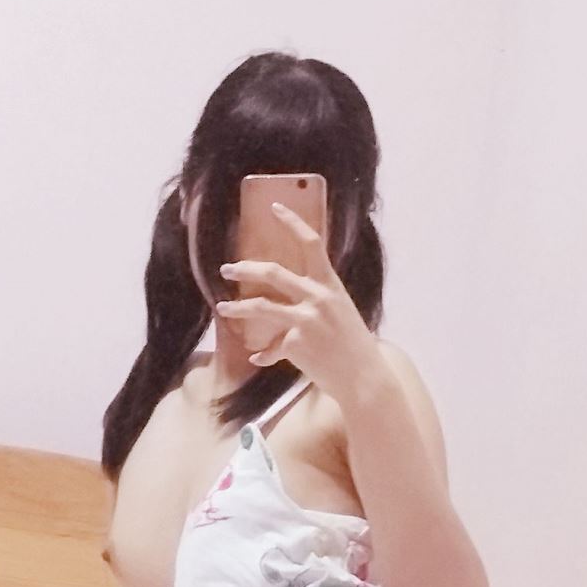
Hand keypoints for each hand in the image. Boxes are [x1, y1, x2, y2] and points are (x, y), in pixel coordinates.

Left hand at [215, 201, 379, 402]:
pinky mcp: (296, 344)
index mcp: (330, 284)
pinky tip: (258, 359)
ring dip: (237, 307)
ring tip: (223, 308)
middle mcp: (318, 297)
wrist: (364, 378)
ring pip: (260, 306)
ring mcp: (306, 320)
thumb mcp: (341, 312)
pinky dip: (264, 355)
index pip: (311, 243)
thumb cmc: (353, 346)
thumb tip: (290, 296)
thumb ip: (318, 299)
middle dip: (245, 268)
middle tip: (227, 268)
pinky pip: (270, 347)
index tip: (274, 207)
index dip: (292, 222)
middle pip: (273, 272)